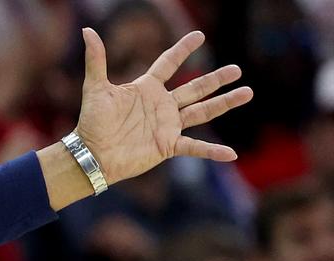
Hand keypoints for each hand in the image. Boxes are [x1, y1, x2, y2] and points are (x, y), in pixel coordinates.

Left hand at [74, 28, 252, 183]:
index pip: (168, 64)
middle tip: (236, 69)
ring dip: (224, 103)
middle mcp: (161, 105)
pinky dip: (212, 151)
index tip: (199, 35)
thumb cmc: (91, 122)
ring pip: (202, 111)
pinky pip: (195, 147)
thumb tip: (87, 31)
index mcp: (146, 88)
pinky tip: (231, 154)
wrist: (91, 154)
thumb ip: (96, 60)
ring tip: (247, 92)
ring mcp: (167, 125)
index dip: (182, 50)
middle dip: (216, 79)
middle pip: (195, 88)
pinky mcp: (167, 145)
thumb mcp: (95, 88)